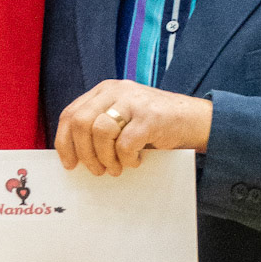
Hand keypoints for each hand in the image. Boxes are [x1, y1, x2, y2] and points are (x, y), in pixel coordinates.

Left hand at [55, 79, 212, 177]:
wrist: (195, 120)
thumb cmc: (154, 125)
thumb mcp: (122, 118)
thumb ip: (99, 127)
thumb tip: (75, 155)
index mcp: (104, 91)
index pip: (71, 114)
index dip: (65, 142)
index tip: (70, 163)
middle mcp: (116, 91)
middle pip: (81, 122)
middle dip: (84, 153)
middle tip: (96, 170)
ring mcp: (133, 102)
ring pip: (100, 132)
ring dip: (105, 158)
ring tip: (116, 168)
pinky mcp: (149, 117)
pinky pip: (124, 144)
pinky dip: (127, 159)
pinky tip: (136, 161)